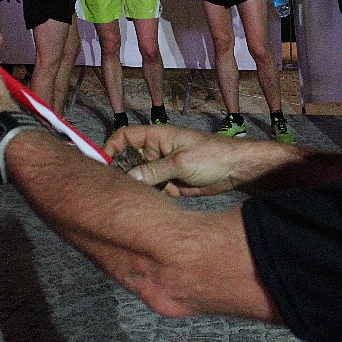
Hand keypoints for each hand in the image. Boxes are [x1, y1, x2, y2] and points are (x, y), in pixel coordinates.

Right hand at [103, 125, 284, 196]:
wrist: (236, 171)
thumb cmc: (212, 156)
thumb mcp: (181, 162)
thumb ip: (154, 171)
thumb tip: (128, 178)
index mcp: (156, 136)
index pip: (124, 137)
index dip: (111, 148)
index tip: (104, 166)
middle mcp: (155, 152)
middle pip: (128, 161)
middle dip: (122, 174)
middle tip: (117, 190)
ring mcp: (162, 169)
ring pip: (139, 179)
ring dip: (138, 188)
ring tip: (133, 200)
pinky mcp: (170, 184)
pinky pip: (152, 191)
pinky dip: (151, 197)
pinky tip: (151, 204)